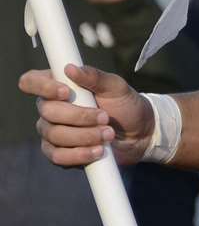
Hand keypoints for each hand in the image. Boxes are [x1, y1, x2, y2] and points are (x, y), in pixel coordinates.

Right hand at [18, 63, 153, 166]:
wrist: (140, 133)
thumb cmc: (125, 105)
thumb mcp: (116, 87)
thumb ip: (95, 76)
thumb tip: (71, 68)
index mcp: (58, 86)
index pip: (31, 82)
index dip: (42, 87)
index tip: (66, 92)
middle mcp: (50, 109)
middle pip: (47, 112)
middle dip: (79, 116)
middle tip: (105, 117)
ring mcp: (52, 132)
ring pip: (54, 135)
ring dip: (85, 135)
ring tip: (109, 134)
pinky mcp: (60, 153)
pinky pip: (58, 156)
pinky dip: (80, 154)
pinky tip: (98, 151)